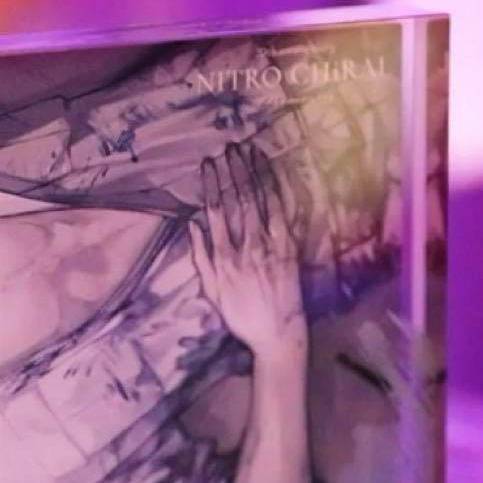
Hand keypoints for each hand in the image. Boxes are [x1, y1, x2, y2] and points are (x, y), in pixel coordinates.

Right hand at [188, 143, 307, 361]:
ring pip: (261, 202)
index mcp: (225, 257)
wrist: (277, 334)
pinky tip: (273, 175)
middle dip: (233, 172)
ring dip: (254, 174)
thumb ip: (201, 258)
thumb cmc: (241, 315)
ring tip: (248, 152)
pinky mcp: (291, 249)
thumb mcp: (212, 291)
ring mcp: (271, 246)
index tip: (209, 164)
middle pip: (238, 200)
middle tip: (229, 148)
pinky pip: (283, 214)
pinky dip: (278, 192)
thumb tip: (192, 227)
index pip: (216, 211)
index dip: (213, 184)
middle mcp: (247, 247)